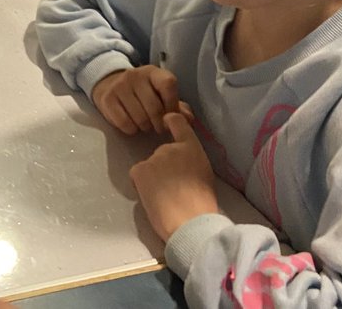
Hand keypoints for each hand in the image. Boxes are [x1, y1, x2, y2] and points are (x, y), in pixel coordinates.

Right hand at [91, 65, 180, 134]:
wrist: (110, 84)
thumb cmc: (143, 93)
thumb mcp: (160, 94)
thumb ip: (177, 106)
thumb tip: (187, 119)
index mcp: (153, 72)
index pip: (168, 84)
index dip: (172, 104)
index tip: (170, 116)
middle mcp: (135, 76)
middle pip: (155, 107)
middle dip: (159, 123)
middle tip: (158, 127)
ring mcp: (119, 86)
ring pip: (140, 118)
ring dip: (146, 127)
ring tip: (145, 125)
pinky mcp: (107, 99)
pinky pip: (125, 123)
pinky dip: (131, 129)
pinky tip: (132, 125)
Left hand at [130, 112, 219, 241]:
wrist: (190, 223)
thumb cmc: (202, 205)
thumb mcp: (204, 174)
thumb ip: (191, 162)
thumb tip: (182, 164)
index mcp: (193, 148)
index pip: (179, 122)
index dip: (171, 119)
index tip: (166, 121)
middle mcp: (172, 147)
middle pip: (162, 152)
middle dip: (164, 167)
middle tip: (173, 188)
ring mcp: (154, 157)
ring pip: (149, 166)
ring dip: (153, 178)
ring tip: (165, 197)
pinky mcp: (140, 169)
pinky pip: (137, 174)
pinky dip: (141, 185)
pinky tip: (153, 198)